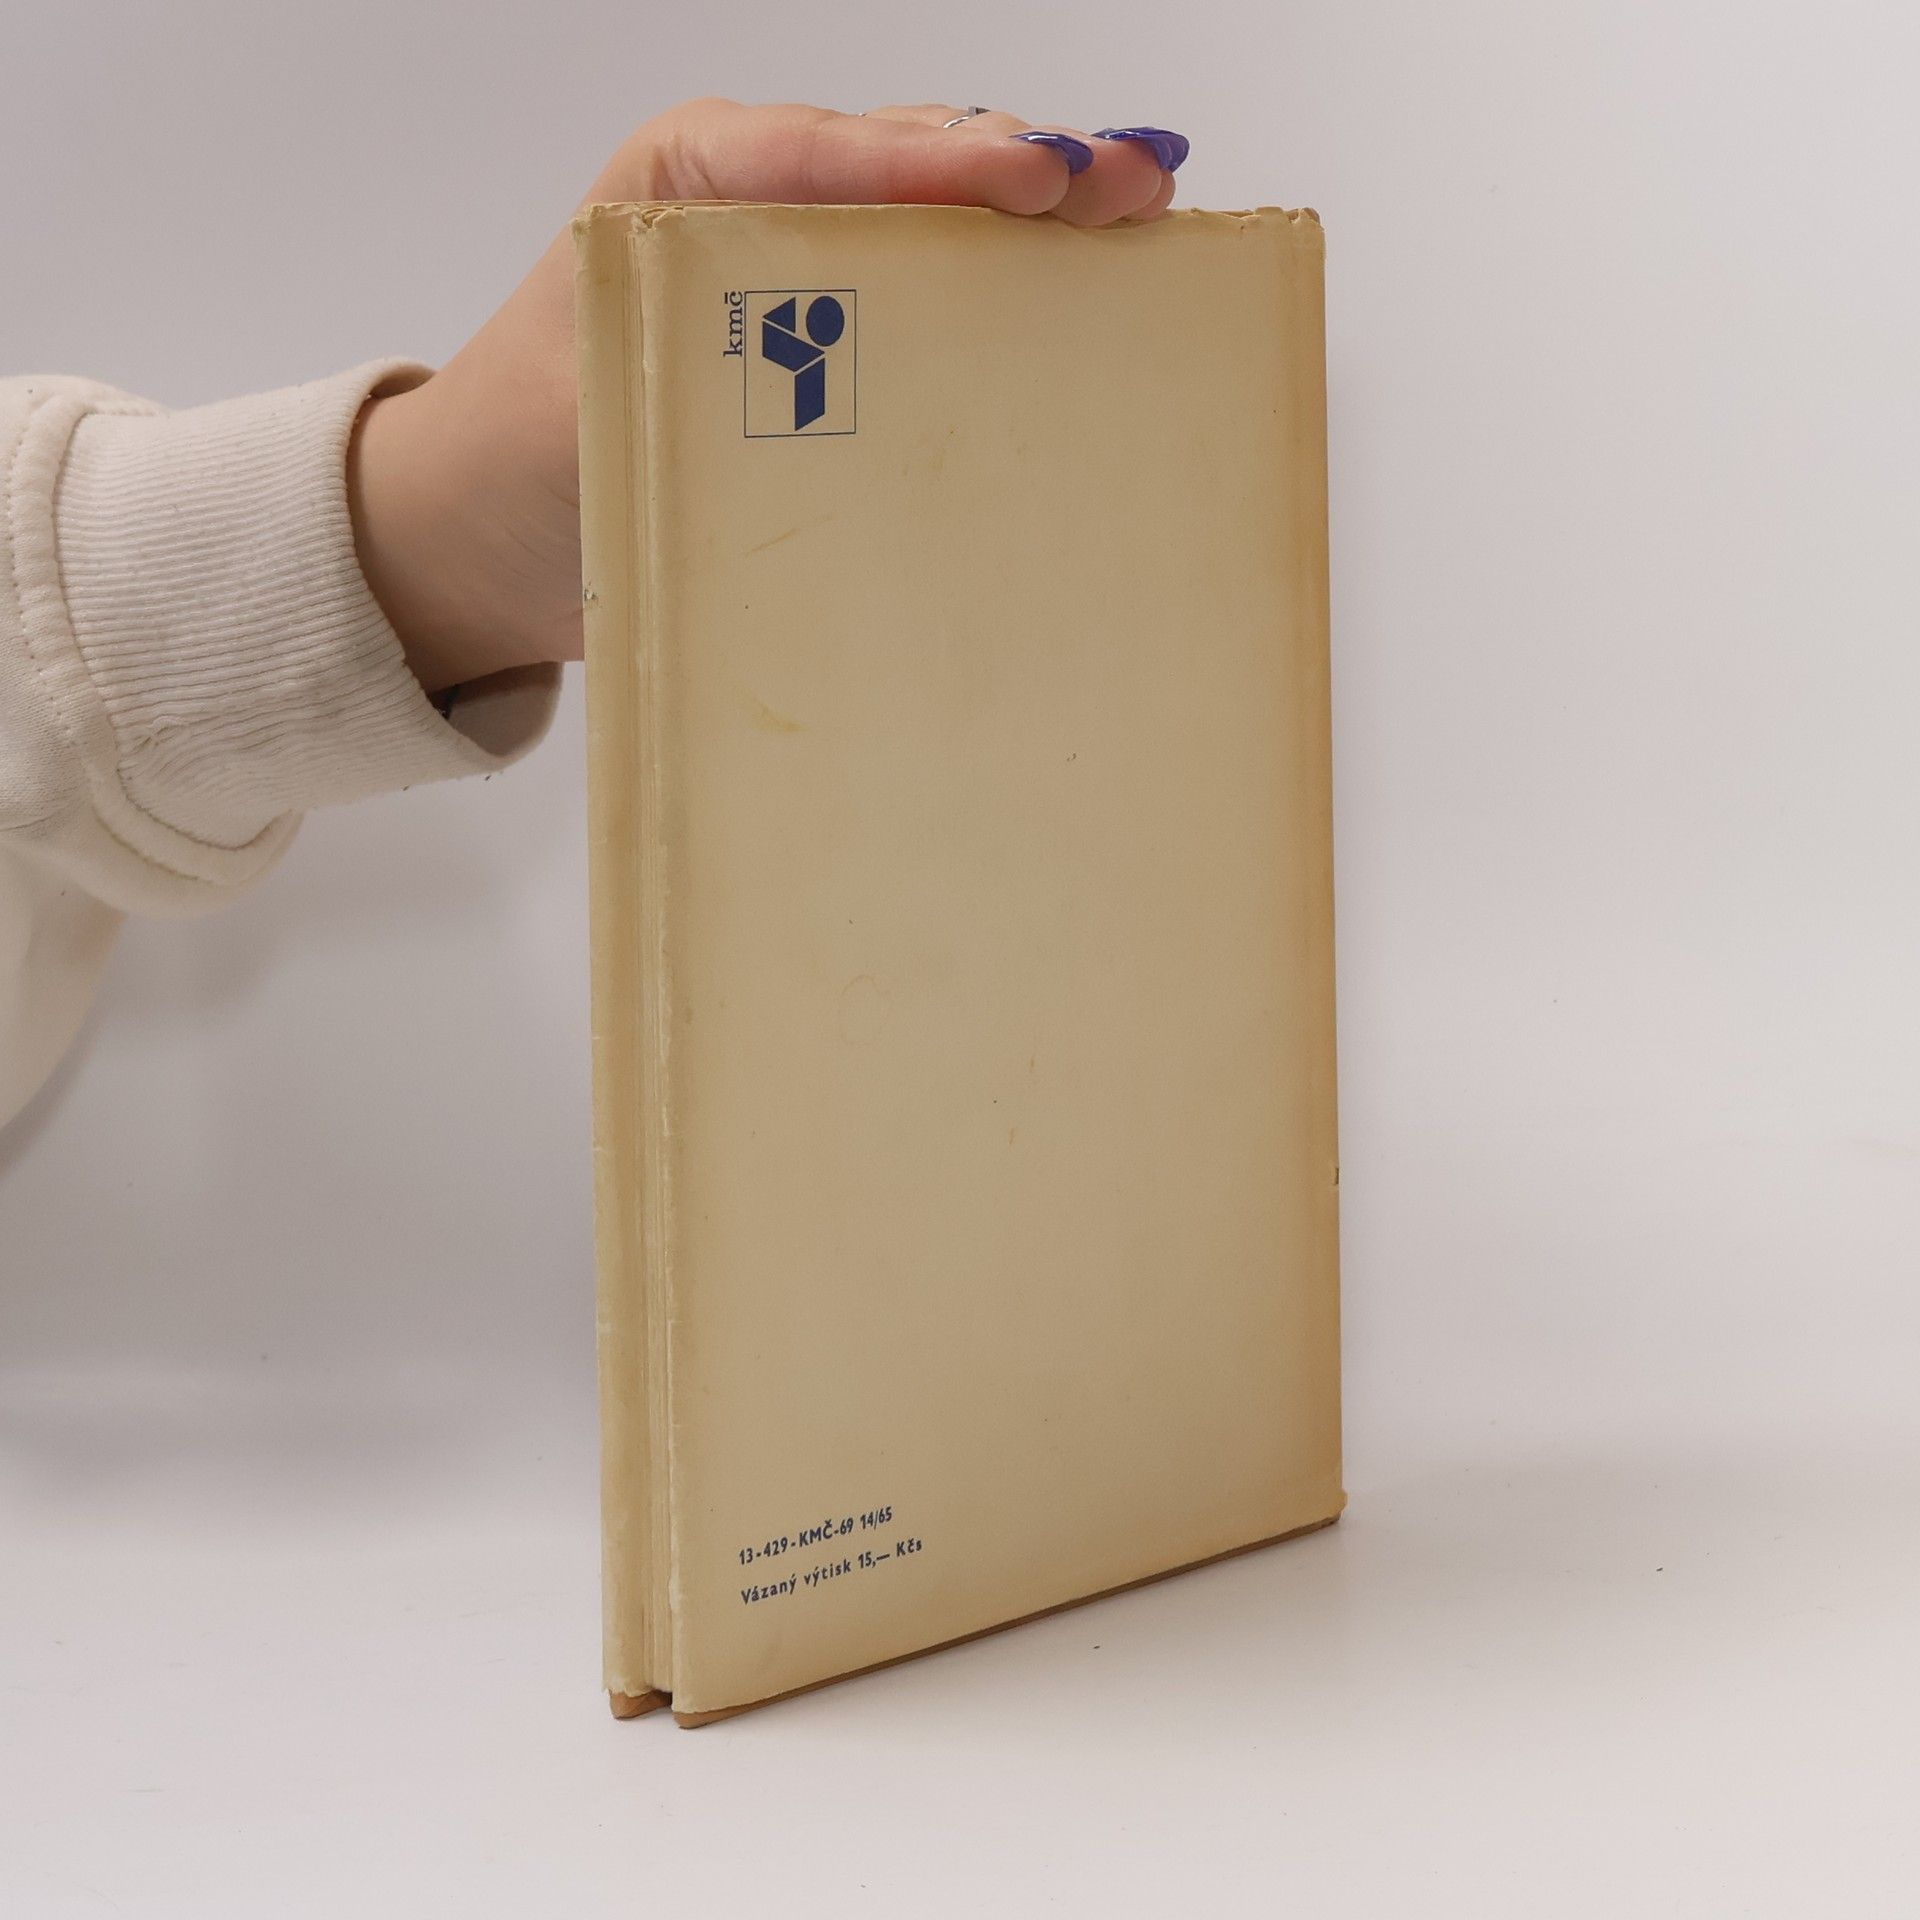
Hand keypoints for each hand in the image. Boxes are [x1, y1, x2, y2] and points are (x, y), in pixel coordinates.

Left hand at [347, 99, 1189, 692]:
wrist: (480, 545)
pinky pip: (929, 302)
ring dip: (1036, 224)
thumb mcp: (598, 406)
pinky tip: (1081, 293)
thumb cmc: (518, 465)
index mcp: (687, 185)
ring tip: (1139, 218)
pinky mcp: (826, 351)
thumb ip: (701, 388)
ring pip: (935, 224)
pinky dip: (1005, 298)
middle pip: (909, 167)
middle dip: (1026, 170)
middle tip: (1131, 186)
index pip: (833, 152)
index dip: (943, 161)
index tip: (1038, 180)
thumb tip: (842, 423)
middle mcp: (753, 210)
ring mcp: (798, 278)